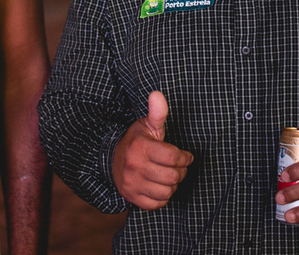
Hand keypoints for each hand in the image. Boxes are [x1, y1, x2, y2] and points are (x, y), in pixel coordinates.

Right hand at [112, 91, 193, 209]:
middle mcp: (134, 166)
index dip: (185, 157)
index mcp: (140, 146)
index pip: (173, 157)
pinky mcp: (131, 197)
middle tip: (179, 167)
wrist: (112, 159)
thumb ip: (157, 112)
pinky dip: (162, 197)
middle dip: (181, 171)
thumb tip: (157, 93)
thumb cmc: (137, 141)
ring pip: (167, 191)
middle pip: (173, 176)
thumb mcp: (147, 124)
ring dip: (172, 185)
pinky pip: (157, 204)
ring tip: (169, 176)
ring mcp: (131, 183)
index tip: (186, 156)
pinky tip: (159, 186)